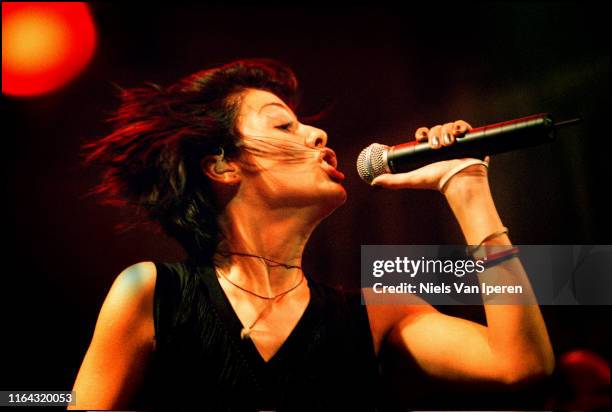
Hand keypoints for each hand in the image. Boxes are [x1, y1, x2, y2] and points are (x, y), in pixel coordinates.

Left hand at [370, 120, 488, 190]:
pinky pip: (464, 126)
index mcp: (430, 150)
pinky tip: (460, 133)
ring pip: (449, 126)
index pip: (424, 134)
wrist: (460, 181)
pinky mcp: (470, 140)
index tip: (421, 138)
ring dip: (447, 132)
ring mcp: (457, 142)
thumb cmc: (437, 181)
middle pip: (436, 129)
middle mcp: (443, 145)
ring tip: (448, 144)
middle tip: (437, 146)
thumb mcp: (413, 179)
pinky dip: (461, 127)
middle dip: (436, 134)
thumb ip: (394, 181)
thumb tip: (374, 182)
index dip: (422, 133)